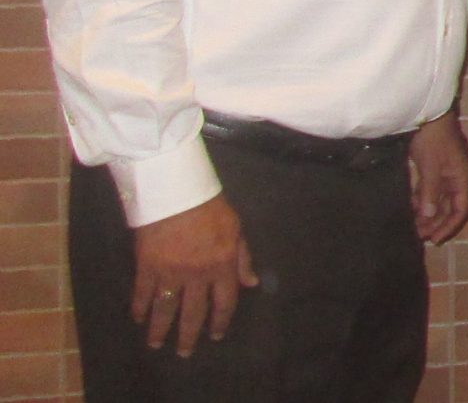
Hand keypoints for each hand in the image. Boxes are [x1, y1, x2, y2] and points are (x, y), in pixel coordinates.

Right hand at [130, 195, 257, 355]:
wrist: (176, 192)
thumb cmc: (210, 207)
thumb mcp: (236, 229)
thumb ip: (242, 258)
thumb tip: (251, 283)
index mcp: (222, 266)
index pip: (224, 302)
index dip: (220, 322)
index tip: (215, 335)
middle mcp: (197, 275)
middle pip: (193, 312)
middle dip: (189, 335)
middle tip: (184, 353)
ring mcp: (171, 272)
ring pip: (166, 308)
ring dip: (160, 329)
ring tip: (156, 344)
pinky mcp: (147, 266)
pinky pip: (143, 293)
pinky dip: (139, 307)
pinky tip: (137, 318)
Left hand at [408, 109, 467, 243]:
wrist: (428, 111)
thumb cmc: (433, 138)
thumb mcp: (431, 166)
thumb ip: (431, 191)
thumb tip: (429, 217)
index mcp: (462, 178)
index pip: (461, 209)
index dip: (449, 226)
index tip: (434, 239)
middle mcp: (456, 178)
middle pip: (450, 207)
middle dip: (436, 222)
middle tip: (418, 235)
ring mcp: (445, 172)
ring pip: (439, 199)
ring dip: (428, 213)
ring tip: (413, 225)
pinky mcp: (433, 166)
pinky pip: (430, 189)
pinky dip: (423, 200)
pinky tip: (411, 207)